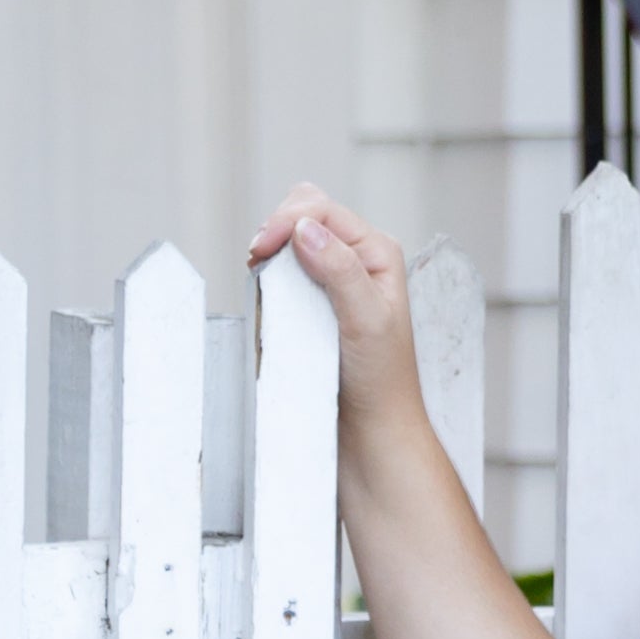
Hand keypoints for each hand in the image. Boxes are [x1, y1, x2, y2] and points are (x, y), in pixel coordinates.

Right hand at [246, 183, 419, 421]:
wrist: (371, 427)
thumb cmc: (381, 378)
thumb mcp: (366, 319)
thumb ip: (340, 270)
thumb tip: (304, 229)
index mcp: (376, 252)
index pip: (322, 211)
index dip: (286, 220)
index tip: (260, 249)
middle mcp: (356, 259)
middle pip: (303, 214)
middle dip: (276, 229)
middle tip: (258, 260)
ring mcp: (333, 279)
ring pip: (290, 242)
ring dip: (271, 254)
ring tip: (263, 275)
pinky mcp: (314, 302)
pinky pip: (284, 274)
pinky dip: (270, 278)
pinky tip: (269, 297)